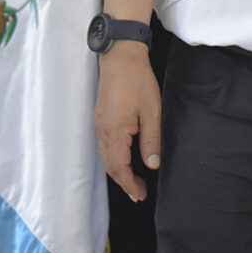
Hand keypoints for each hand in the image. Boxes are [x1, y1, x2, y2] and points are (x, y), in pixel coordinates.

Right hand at [93, 43, 161, 201]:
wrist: (121, 57)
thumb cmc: (138, 81)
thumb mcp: (151, 111)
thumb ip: (151, 140)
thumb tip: (152, 164)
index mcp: (115, 133)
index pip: (120, 169)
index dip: (130, 185)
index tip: (141, 195)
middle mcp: (103, 132)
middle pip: (110, 166)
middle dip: (124, 182)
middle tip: (139, 192)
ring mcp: (99, 125)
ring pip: (106, 157)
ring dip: (119, 171)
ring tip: (134, 179)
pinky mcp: (101, 118)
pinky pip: (105, 145)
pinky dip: (114, 158)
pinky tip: (125, 157)